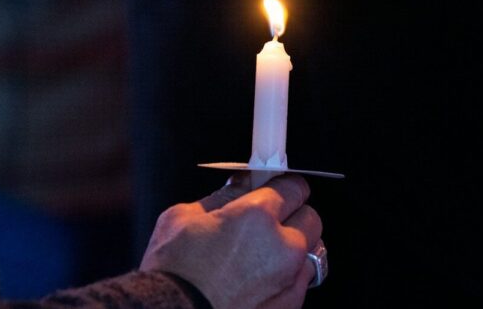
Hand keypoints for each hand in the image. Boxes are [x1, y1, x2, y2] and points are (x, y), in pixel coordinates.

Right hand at [140, 174, 321, 308]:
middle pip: (310, 217)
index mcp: (257, 216)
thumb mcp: (182, 217)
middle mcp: (282, 246)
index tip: (277, 189)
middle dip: (293, 214)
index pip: (293, 187)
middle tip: (269, 220)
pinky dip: (288, 275)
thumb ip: (221, 196)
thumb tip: (240, 185)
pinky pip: (301, 280)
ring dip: (293, 246)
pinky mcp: (290, 305)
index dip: (284, 186)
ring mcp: (289, 279)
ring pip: (311, 250)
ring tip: (265, 252)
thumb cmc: (172, 273)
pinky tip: (262, 278)